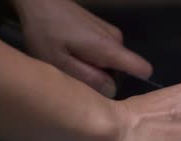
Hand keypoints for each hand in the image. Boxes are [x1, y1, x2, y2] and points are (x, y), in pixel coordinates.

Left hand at [12, 0, 151, 96]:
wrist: (37, 1)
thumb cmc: (45, 31)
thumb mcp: (61, 62)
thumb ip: (89, 79)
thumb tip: (112, 91)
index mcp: (110, 49)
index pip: (143, 69)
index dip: (133, 84)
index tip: (111, 91)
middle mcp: (117, 40)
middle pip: (123, 71)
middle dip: (103, 78)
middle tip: (76, 75)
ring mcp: (110, 33)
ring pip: (112, 63)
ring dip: (94, 68)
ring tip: (70, 62)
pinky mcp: (102, 30)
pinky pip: (105, 54)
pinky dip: (90, 58)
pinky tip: (71, 52)